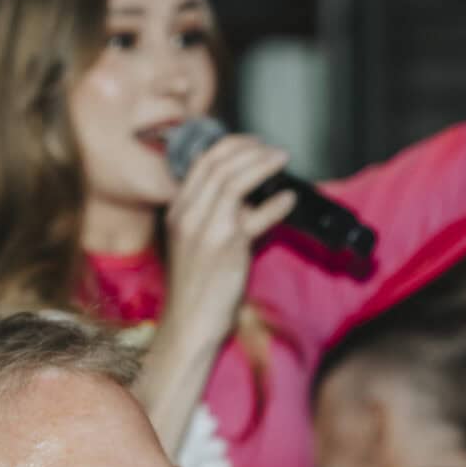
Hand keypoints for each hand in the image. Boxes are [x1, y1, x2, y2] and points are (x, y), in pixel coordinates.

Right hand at [159, 135, 298, 348]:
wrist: (190, 323)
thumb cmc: (198, 287)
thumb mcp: (199, 243)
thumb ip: (220, 216)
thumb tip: (252, 198)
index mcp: (177, 211)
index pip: (202, 163)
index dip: (230, 146)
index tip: (253, 144)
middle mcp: (187, 215)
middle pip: (217, 164)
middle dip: (249, 149)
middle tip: (272, 149)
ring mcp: (204, 229)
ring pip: (233, 180)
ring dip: (261, 164)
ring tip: (281, 159)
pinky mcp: (225, 247)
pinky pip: (253, 216)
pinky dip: (274, 204)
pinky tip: (288, 199)